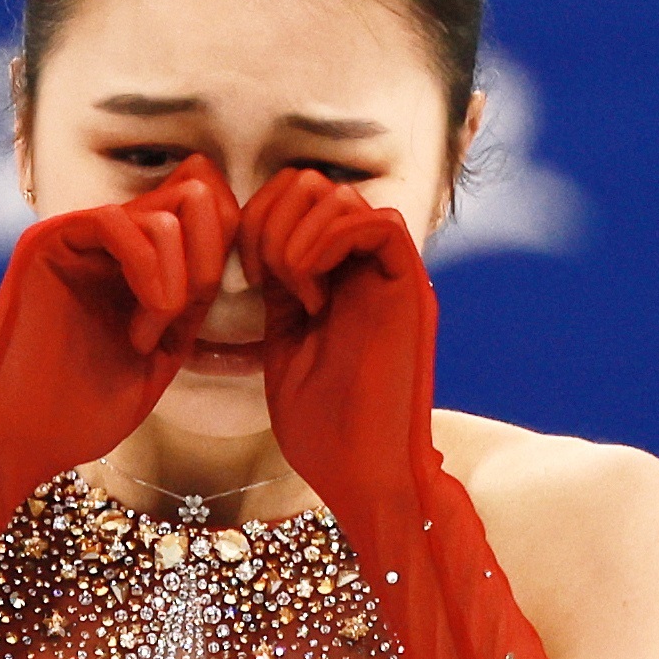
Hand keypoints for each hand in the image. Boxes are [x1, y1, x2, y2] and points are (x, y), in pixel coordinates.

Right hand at [0, 155, 239, 475]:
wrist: (20, 442)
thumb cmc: (84, 412)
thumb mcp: (164, 351)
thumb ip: (192, 297)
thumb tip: (238, 251)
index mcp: (135, 254)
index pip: (207, 202)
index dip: (225, 249)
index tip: (206, 313)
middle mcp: (106, 235)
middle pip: (197, 188)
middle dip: (209, 258)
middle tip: (182, 319)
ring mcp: (75, 233)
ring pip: (168, 211)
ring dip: (174, 284)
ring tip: (144, 339)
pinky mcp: (46, 241)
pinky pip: (119, 222)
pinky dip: (148, 276)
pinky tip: (136, 331)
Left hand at [243, 167, 435, 522]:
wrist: (360, 474)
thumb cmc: (322, 429)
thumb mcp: (284, 344)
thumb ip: (281, 291)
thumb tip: (263, 243)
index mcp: (335, 276)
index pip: (296, 198)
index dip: (259, 217)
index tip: (248, 275)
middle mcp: (366, 267)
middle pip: (315, 184)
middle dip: (271, 219)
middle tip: (265, 277)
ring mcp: (390, 275)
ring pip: (343, 196)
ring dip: (298, 235)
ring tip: (295, 292)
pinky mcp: (410, 289)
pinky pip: (379, 223)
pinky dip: (332, 242)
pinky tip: (314, 293)